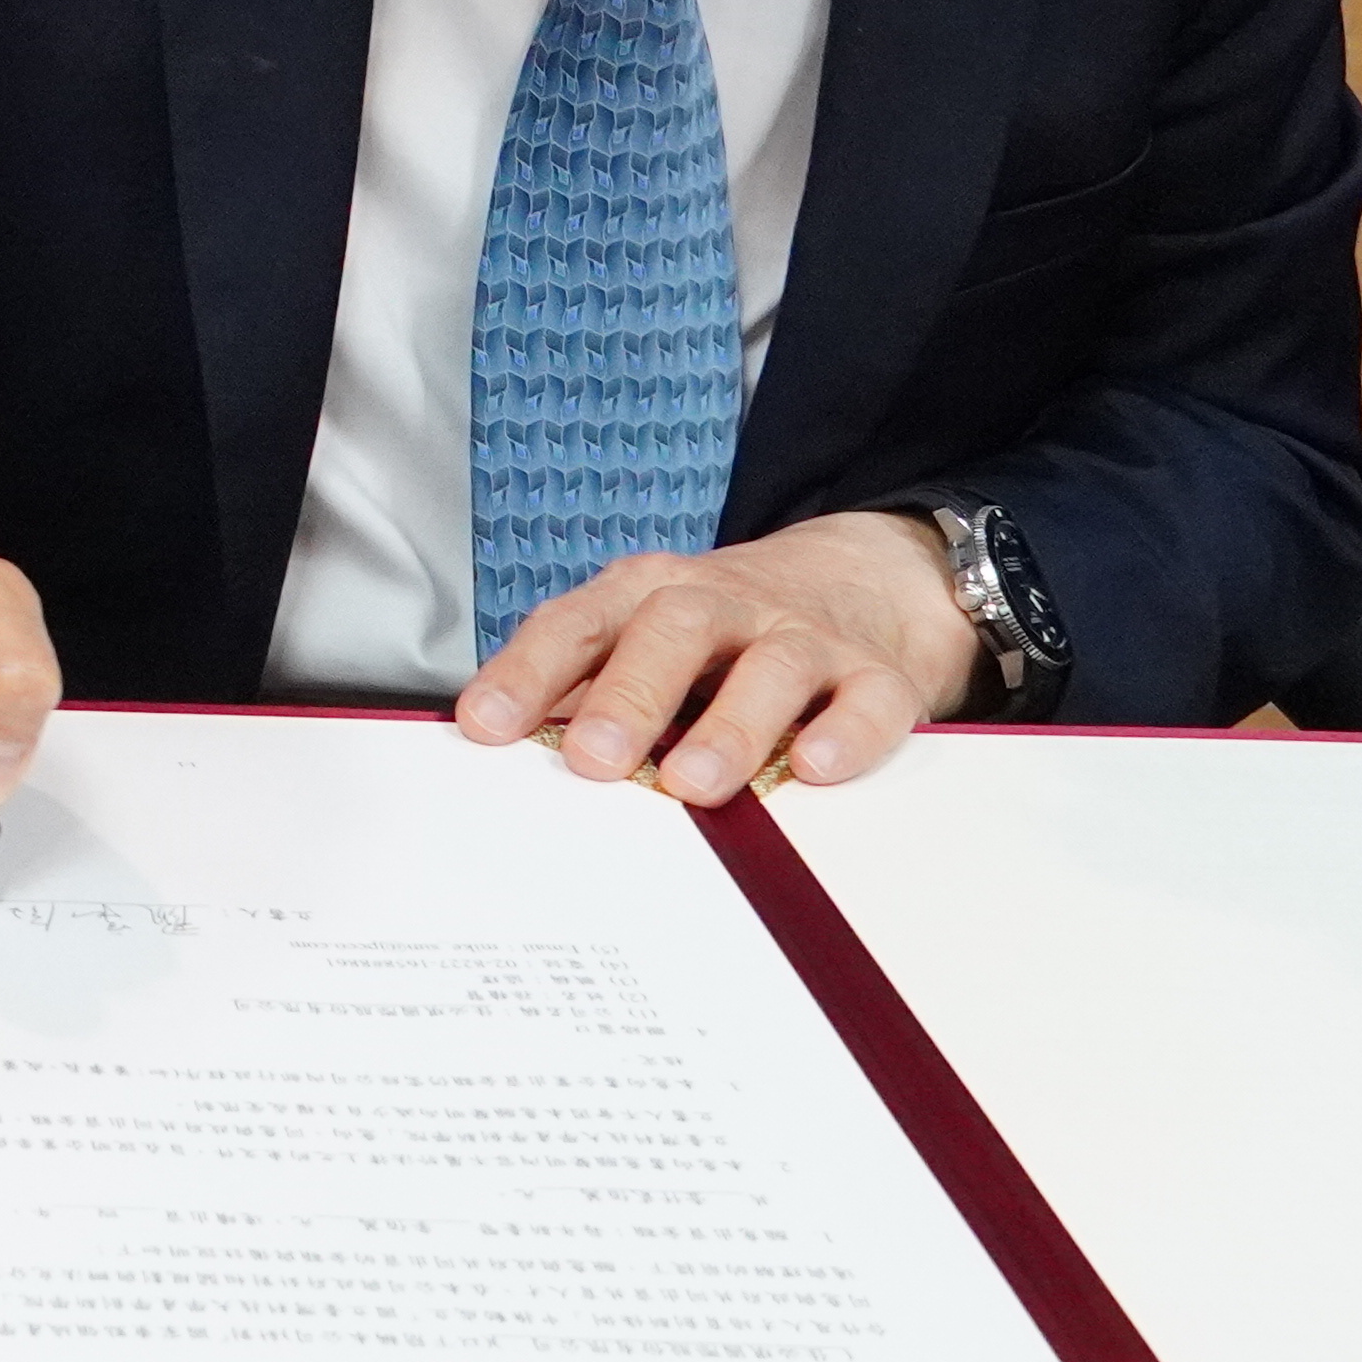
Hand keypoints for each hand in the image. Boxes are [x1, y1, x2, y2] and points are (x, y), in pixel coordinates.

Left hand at [454, 512, 978, 802]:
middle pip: (672, 629)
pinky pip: (868, 699)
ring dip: (727, 727)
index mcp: (648, 594)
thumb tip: (498, 746)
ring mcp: (802, 636)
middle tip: (592, 758)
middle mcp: (724, 604)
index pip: (578, 622)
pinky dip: (845, 733)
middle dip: (628, 695)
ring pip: (769, 667)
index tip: (486, 726)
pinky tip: (816, 767)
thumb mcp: (642, 636)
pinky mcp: (876, 675)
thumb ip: (578, 685)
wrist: (859, 577)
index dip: (528, 671)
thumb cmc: (724, 630)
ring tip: (691, 784)